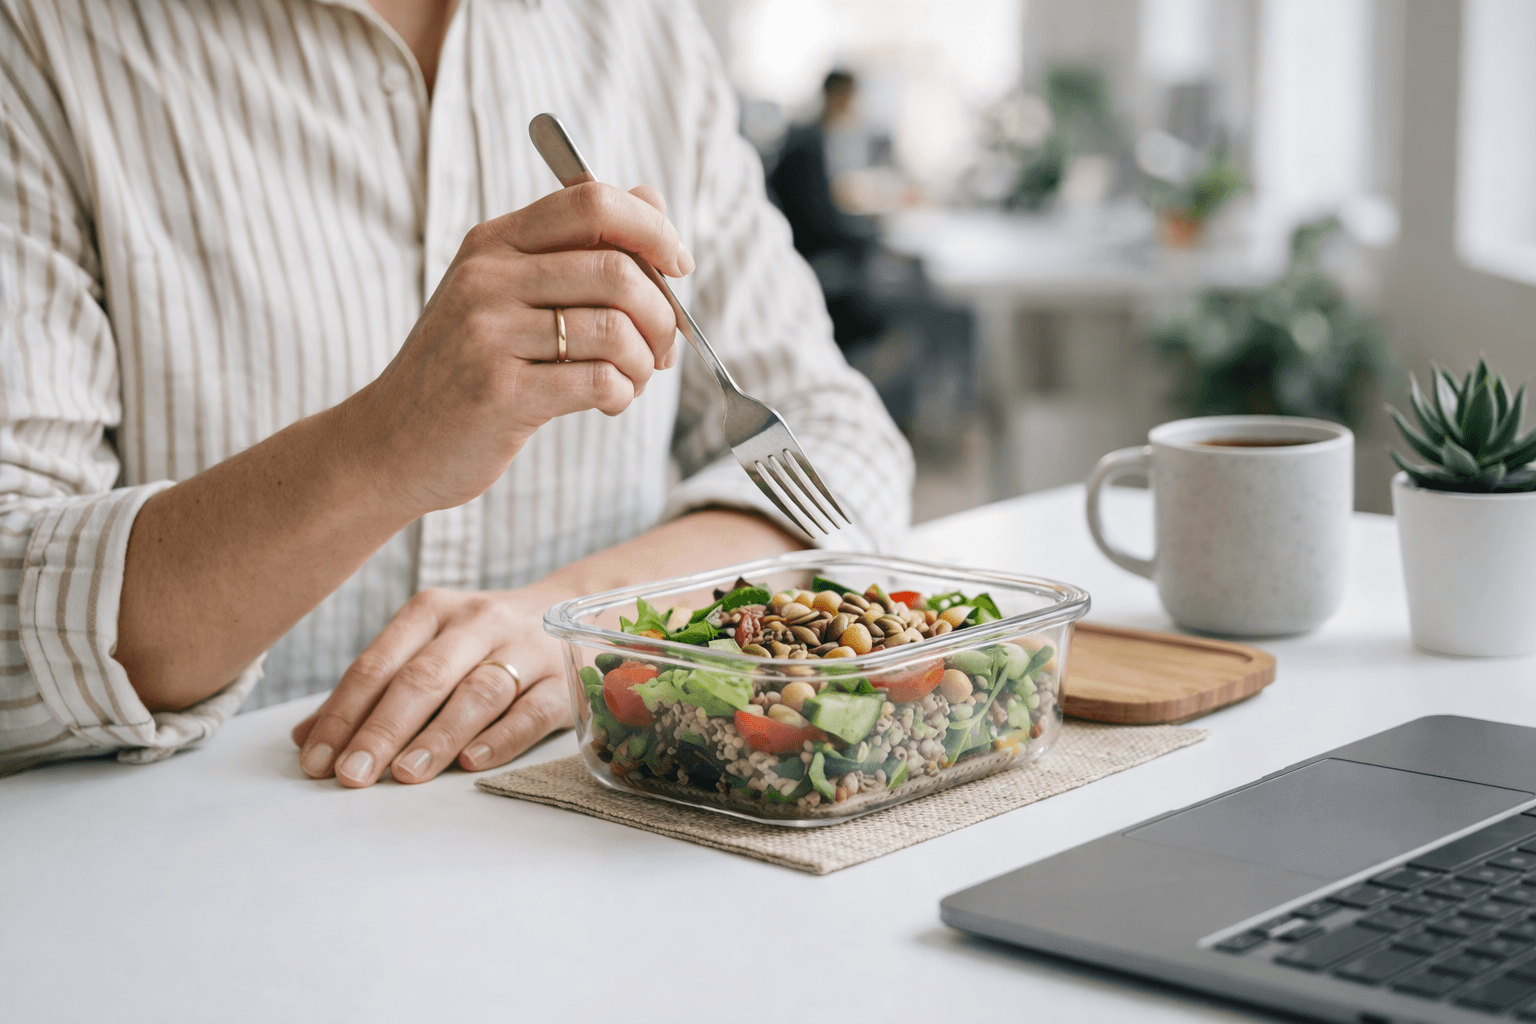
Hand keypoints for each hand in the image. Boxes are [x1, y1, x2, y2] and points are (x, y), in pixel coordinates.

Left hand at [291, 585, 572, 786]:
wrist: (564, 609)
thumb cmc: (477, 641)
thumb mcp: (422, 647)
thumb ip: (369, 691)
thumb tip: (304, 739)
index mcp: (431, 610)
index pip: (378, 664)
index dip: (343, 714)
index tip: (316, 761)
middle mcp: (477, 622)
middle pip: (424, 677)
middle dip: (383, 729)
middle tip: (352, 774)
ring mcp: (523, 648)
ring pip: (478, 692)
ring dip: (439, 735)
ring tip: (406, 773)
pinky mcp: (562, 679)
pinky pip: (532, 710)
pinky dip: (503, 737)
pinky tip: (473, 761)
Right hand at [340, 182, 692, 516]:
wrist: (391, 443)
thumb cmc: (464, 368)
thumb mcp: (506, 292)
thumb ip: (576, 247)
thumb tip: (651, 199)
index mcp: (494, 243)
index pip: (591, 201)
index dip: (653, 229)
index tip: (678, 266)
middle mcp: (487, 279)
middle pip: (617, 268)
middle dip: (663, 313)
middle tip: (661, 346)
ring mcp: (489, 335)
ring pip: (615, 329)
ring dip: (644, 361)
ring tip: (631, 378)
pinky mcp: (499, 393)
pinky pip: (598, 380)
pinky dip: (622, 394)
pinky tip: (608, 402)